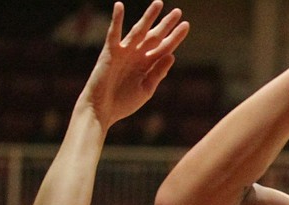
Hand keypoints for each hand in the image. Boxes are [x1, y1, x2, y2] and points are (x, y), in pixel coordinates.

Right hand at [79, 1, 189, 128]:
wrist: (102, 109)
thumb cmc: (123, 103)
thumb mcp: (146, 89)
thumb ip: (158, 73)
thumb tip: (172, 55)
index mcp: (147, 66)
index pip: (164, 48)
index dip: (175, 37)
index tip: (186, 25)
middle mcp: (137, 56)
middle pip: (154, 37)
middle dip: (166, 24)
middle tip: (178, 11)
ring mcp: (124, 52)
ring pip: (139, 31)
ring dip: (148, 17)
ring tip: (159, 4)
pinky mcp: (110, 52)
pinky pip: (114, 33)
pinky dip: (116, 20)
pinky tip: (119, 6)